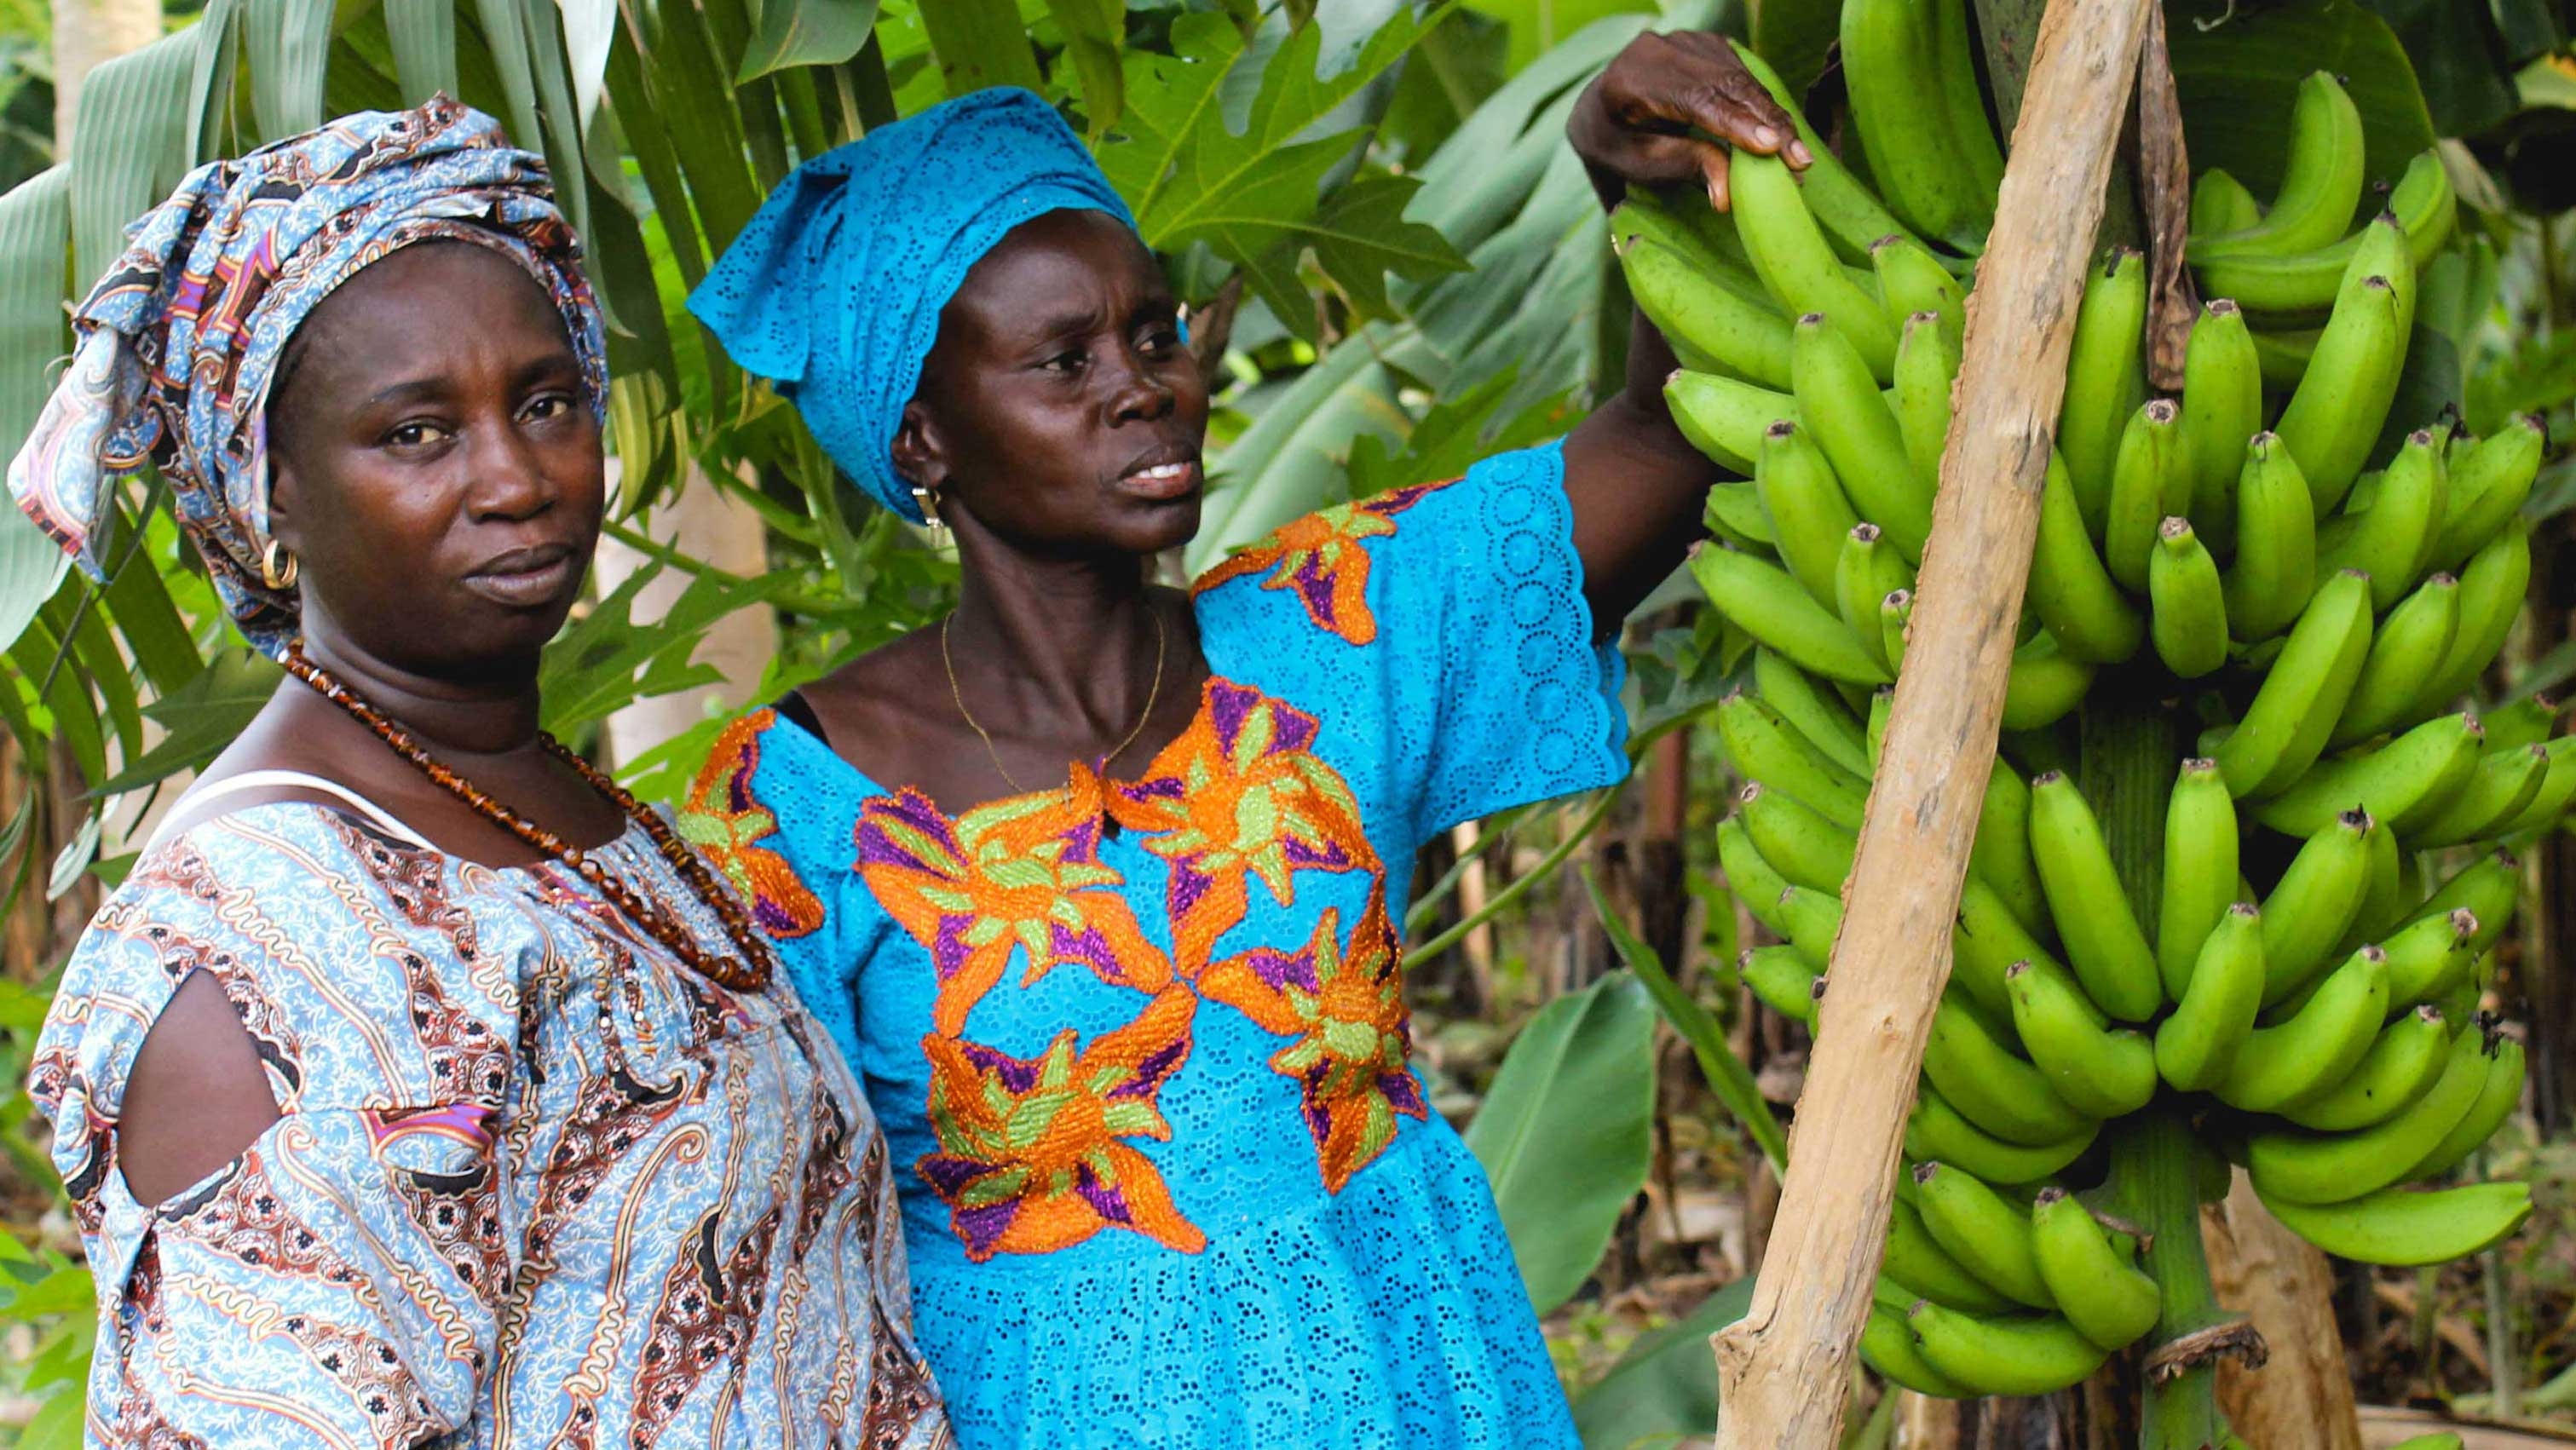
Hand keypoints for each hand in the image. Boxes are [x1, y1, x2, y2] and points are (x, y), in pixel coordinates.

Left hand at [1567, 31, 1809, 211]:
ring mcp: (1686, 42)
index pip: (1693, 97)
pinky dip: (1764, 108)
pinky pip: (1744, 77)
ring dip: (1774, 119)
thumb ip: (1683, 167)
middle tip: (1800, 162)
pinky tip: (1782, 138)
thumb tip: (1727, 196)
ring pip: (1742, 80)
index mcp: (1631, 78)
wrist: (1600, 112)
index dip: (1735, 122)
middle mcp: (1660, 49)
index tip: (1771, 146)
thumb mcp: (1639, 165)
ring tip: (1798, 158)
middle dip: (1768, 124)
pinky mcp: (1707, 46)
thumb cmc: (1616, 147)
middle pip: (1726, 85)